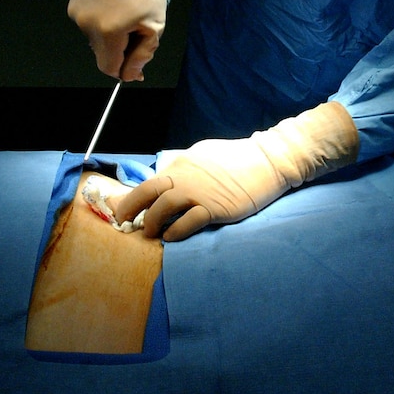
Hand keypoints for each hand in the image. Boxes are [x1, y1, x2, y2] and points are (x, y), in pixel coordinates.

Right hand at [68, 0, 166, 80]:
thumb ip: (143, 53)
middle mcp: (87, 25)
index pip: (109, 68)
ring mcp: (77, 15)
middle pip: (103, 55)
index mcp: (109, 31)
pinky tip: (114, 4)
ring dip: (112, 35)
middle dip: (121, 49)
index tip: (136, 63)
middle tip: (137, 27)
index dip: (124, 69)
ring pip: (97, 41)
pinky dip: (102, 22)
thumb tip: (130, 75)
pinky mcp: (73, 6)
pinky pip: (90, 26)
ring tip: (126, 11)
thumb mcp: (155, 21)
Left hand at [114, 101, 359, 240]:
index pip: (153, 180)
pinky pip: (187, 223)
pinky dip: (175, 232)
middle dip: (130, 207)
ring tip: (150, 233)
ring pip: (163, 208)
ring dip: (152, 223)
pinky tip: (171, 238)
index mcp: (183, 162)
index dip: (136, 196)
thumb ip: (188, 168)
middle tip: (122, 222)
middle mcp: (186, 175)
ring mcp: (200, 192)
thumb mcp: (207, 156)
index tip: (127, 209)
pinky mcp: (215, 208)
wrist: (270, 160)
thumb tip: (172, 181)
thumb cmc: (241, 159)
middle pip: (148, 191)